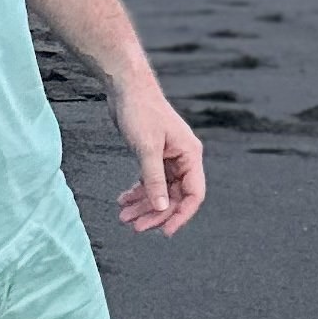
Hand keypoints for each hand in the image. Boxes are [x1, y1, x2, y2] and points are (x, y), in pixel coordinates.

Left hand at [112, 75, 205, 237]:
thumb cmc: (140, 111)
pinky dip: (138, 191)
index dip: (181, 216)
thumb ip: (154, 180)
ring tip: (124, 218)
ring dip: (143, 205)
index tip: (164, 232)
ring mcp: (168, 156)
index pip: (194, 194)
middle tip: (135, 227)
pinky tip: (123, 200)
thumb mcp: (147, 148)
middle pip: (175, 196)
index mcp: (190, 155)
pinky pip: (150, 180)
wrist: (126, 86)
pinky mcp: (153, 154)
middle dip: (156, 213)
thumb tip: (161, 209)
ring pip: (160, 190)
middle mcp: (183, 158)